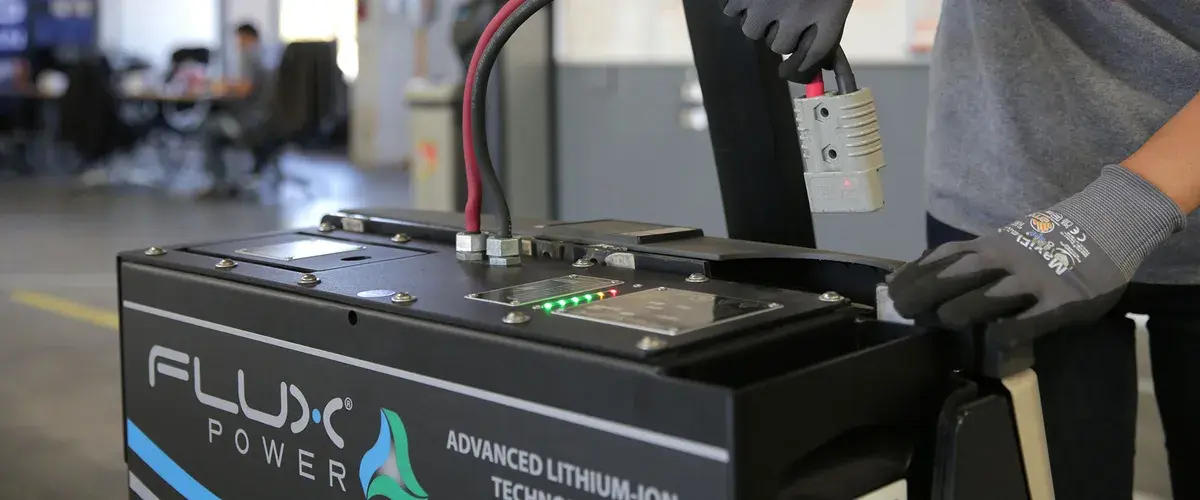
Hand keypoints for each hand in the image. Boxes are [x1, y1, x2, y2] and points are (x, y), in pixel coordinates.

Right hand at [719, 0, 853, 82]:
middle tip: (783, 11)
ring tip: (766, 0)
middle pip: (780, 45)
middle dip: (780, 32)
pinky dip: (737, 4)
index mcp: (830, 11)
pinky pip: (731, 11)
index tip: (792, 72)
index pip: (813, 59)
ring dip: (757, 19)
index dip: (801, 69)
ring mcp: (769, 4)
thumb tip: (826, 66)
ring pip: (753, 31)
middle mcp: (799, 11)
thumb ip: (828, 23)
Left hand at [888, 165, 1185, 342]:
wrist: (1106, 226)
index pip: (942, 258)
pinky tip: (991, 342)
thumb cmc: (1048, 240)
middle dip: (925, 291)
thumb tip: (923, 279)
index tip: (890, 291)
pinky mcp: (1062, 301)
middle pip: (956, 274)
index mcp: (989, 245)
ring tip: (942, 320)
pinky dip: (1009, 331)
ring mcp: (1034, 279)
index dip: (913, 274)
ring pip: (990, 294)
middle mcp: (1006, 259)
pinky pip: (1031, 319)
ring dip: (962, 307)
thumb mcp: (1005, 242)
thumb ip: (972, 259)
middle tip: (903, 311)